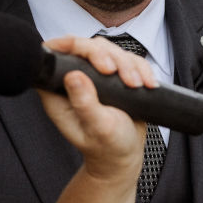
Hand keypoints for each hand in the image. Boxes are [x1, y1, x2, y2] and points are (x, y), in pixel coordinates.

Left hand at [36, 35, 152, 182]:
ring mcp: (95, 77)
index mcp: (59, 94)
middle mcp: (75, 82)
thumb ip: (85, 104)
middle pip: (86, 47)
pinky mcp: (114, 77)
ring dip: (127, 63)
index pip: (55, 58)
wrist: (124, 156)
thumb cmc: (107, 148)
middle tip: (115, 72)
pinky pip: (128, 60)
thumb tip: (73, 76)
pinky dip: (140, 68)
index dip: (66, 45)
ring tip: (136, 84)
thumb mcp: (97, 128)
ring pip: (109, 50)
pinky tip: (147, 83)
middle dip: (105, 54)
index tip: (86, 50)